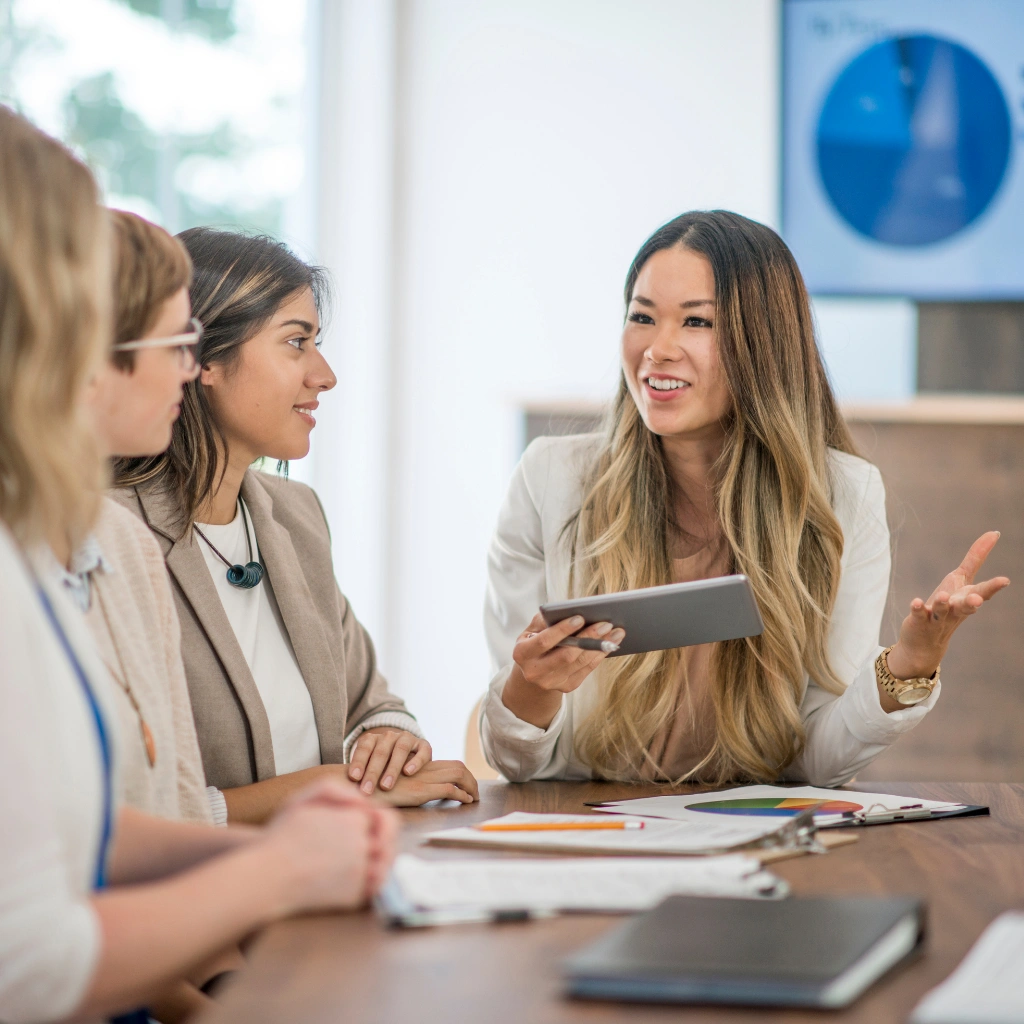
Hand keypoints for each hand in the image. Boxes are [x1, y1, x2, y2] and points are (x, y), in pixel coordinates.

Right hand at [282, 777, 398, 896]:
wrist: (267, 877)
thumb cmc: (282, 837)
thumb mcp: (303, 799)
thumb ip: (336, 790)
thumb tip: (362, 800)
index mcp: (354, 820)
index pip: (381, 818)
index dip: (371, 823)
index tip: (360, 829)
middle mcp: (361, 844)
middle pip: (386, 842)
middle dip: (380, 843)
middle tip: (366, 848)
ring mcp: (360, 872)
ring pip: (383, 866)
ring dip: (377, 864)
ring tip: (358, 865)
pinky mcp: (355, 896)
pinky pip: (373, 889)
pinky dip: (367, 885)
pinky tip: (351, 880)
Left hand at [348, 728, 431, 794]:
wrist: (409, 756)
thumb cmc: (383, 767)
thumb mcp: (370, 766)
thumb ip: (362, 773)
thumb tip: (346, 790)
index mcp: (374, 739)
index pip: (364, 748)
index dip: (359, 762)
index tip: (354, 778)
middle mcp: (390, 736)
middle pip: (380, 752)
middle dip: (373, 772)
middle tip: (366, 790)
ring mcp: (407, 738)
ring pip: (400, 750)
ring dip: (392, 768)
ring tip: (386, 786)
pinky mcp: (423, 745)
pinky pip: (421, 751)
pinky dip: (415, 761)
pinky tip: (408, 772)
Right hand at [371, 759, 478, 806]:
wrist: (357, 786)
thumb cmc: (372, 789)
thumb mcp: (394, 784)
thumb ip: (408, 785)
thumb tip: (419, 795)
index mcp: (419, 767)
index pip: (449, 765)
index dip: (462, 774)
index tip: (467, 786)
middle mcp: (423, 769)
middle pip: (457, 767)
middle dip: (471, 779)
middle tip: (475, 793)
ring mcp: (422, 778)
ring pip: (458, 774)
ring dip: (471, 785)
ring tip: (474, 797)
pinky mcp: (420, 789)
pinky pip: (448, 789)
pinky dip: (461, 795)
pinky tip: (465, 801)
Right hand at [501, 612, 624, 727]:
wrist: (534, 669)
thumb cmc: (535, 640)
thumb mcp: (533, 628)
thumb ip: (546, 619)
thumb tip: (570, 611)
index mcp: (522, 653)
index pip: (544, 641)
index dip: (562, 630)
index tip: (580, 617)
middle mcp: (534, 672)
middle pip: (566, 655)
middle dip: (588, 638)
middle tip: (606, 624)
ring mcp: (550, 682)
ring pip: (580, 663)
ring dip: (600, 646)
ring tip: (615, 632)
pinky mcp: (566, 686)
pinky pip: (586, 670)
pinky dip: (599, 655)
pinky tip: (610, 644)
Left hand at [886, 531, 1009, 683]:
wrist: (925, 642)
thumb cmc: (947, 605)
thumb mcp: (961, 579)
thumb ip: (975, 558)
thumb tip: (994, 533)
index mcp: (967, 598)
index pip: (982, 592)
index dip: (993, 587)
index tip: (1005, 580)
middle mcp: (955, 610)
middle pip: (966, 606)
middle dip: (973, 602)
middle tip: (977, 599)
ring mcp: (937, 617)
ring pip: (942, 611)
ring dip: (944, 604)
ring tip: (945, 597)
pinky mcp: (919, 621)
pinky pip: (919, 614)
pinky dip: (918, 608)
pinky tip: (917, 602)